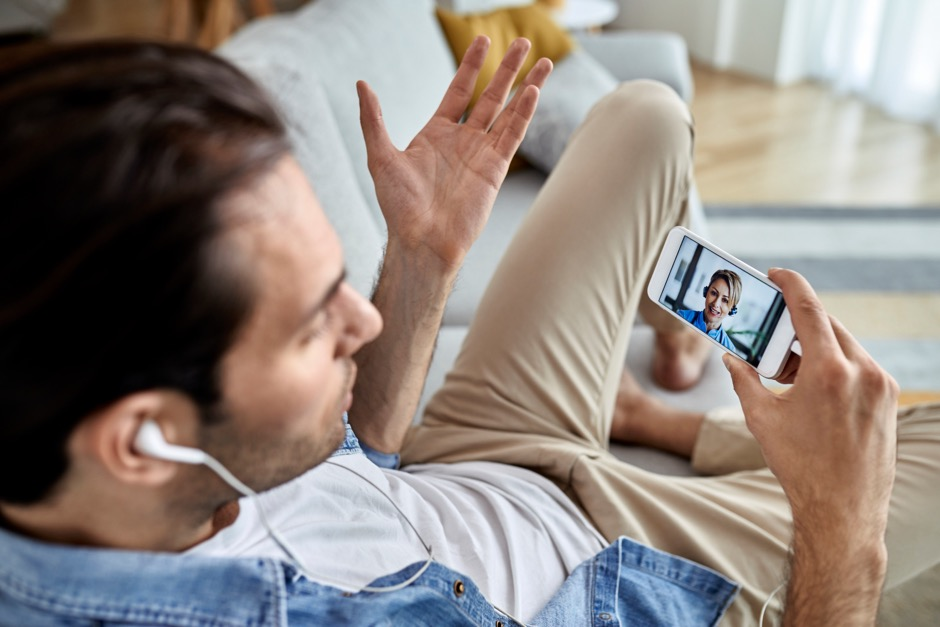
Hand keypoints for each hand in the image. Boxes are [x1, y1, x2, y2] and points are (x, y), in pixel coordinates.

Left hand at [357, 36, 551, 271]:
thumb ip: (373, 119)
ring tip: (542, 61)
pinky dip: (523, 113)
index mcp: (436, 134)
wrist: (422, 241)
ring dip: (526, 85)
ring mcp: (481, 154)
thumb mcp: (381, 157)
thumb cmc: (399, 207)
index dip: (471, 65)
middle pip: (490, 95)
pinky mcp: (495, 169)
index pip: (459, 90)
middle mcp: (462, 140)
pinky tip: (533, 91)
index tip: (483, 41)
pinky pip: (512, 134)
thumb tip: (361, 84)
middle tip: (522, 42)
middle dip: (506, 68)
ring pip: (508, 111)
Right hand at [723, 269, 897, 535]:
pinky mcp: (889, 399)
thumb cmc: (799, 465)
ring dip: (816, 346)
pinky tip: (813, 386)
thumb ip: (744, 379)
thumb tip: (731, 358)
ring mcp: (881, 385)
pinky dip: (834, 365)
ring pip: (845, 346)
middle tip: (772, 328)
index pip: (809, 310)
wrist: (843, 509)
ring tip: (789, 368)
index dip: (791, 285)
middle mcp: (862, 372)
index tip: (776, 274)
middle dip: (798, 323)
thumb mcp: (761, 418)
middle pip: (827, 326)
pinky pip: (859, 367)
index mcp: (828, 371)